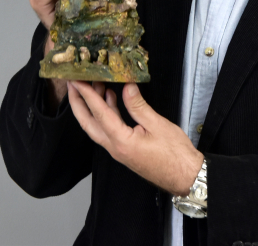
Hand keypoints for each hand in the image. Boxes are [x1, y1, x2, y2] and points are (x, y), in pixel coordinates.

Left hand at [68, 81, 202, 195]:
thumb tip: (126, 87)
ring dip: (92, 106)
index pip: (99, 113)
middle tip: (73, 84)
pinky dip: (106, 112)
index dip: (87, 95)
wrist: (184, 176)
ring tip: (94, 85)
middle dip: (78, 103)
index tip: (77, 80)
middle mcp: (114, 147)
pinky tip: (111, 99)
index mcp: (121, 141)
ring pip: (97, 126)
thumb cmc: (174, 153)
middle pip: (88, 123)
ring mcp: (118, 149)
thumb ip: (139, 106)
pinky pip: (109, 129)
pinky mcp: (125, 149)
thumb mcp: (157, 125)